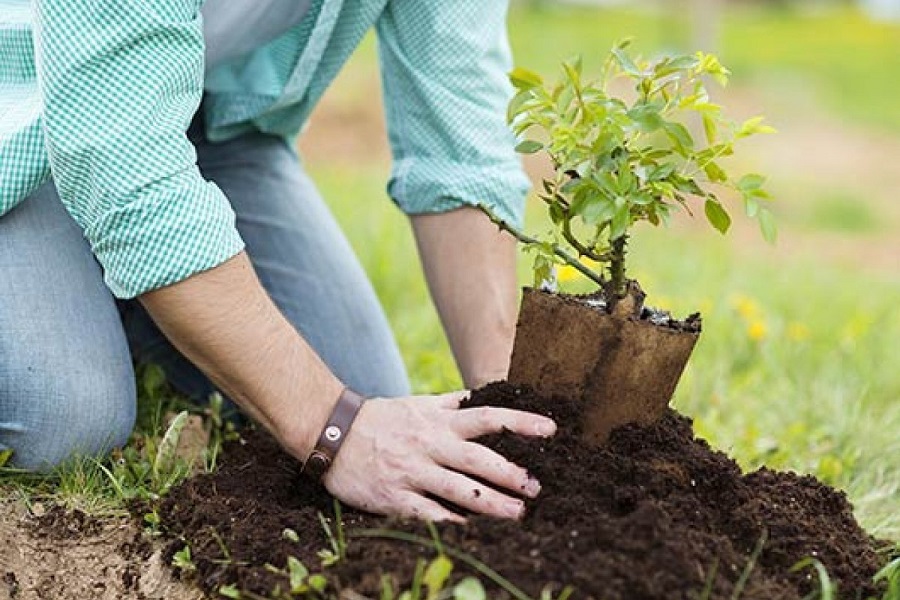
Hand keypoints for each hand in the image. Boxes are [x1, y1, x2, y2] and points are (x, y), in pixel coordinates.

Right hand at [323, 391, 556, 521]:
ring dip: (492, 503)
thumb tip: (485, 394)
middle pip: (478, 458)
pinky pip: (429, 513)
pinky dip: (452, 522)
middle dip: (511, 473)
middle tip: (537, 487)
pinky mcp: (395, 497)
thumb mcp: (418, 404)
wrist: (332, 433)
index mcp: (439, 421)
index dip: (520, 422)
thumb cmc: (382, 419)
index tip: (550, 430)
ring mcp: (412, 471)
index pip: (488, 417)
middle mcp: (430, 444)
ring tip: (518, 514)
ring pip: (459, 489)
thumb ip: (452, 403)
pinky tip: (474, 531)